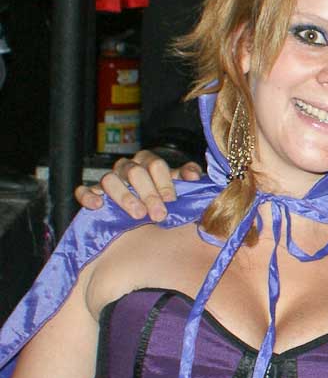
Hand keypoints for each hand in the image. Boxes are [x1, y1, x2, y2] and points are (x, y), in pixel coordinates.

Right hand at [74, 150, 202, 220]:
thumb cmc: (163, 197)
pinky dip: (88, 196)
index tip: (171, 200)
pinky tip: (98, 206)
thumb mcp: (179, 186)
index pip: (155, 164)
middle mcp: (127, 168)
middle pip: (134, 172)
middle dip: (148, 194)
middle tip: (159, 214)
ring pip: (110, 179)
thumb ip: (187, 176)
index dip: (164, 182)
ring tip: (138, 215)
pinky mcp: (92, 194)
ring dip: (125, 197)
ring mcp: (109, 180)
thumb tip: (193, 175)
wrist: (146, 215)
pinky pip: (84, 191)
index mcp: (148, 162)